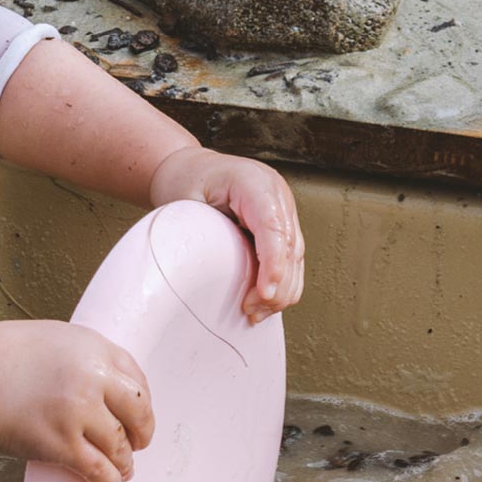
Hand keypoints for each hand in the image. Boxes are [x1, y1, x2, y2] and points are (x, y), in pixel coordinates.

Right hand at [0, 320, 154, 481]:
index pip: (138, 381)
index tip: (136, 416)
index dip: (141, 404)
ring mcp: (77, 411)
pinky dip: (107, 479)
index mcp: (93, 347)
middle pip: (138, 415)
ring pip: (119, 447)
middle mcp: (92, 377)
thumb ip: (87, 359)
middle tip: (136, 444)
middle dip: (140, 434)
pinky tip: (105, 481)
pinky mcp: (59, 442)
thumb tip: (111, 390)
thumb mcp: (56, 339)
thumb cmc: (1, 354)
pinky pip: (98, 469)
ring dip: (123, 462)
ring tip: (120, 468)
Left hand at [148, 146, 303, 323]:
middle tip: (252, 310)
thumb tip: (211, 271)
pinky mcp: (282, 225)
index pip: (273, 227)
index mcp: (254, 182)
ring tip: (256, 312)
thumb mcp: (185, 202)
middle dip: (276, 285)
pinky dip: (281, 282)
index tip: (265, 291)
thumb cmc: (187, 180)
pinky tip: (265, 301)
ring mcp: (283, 210)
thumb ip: (201, 231)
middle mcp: (276, 195)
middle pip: (290, 247)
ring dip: (282, 289)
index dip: (273, 263)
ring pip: (295, 257)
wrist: (190, 168)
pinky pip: (290, 258)